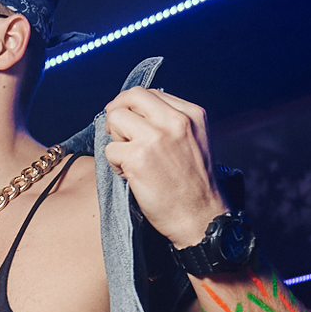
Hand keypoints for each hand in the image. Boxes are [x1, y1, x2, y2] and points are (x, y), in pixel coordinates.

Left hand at [103, 88, 228, 247]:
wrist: (200, 217)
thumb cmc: (194, 184)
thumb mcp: (196, 140)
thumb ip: (172, 121)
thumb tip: (136, 111)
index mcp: (191, 114)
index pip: (149, 93)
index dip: (133, 107)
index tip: (130, 123)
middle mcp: (175, 121)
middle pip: (130, 97)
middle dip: (117, 112)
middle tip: (118, 133)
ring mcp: (156, 138)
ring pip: (115, 119)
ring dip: (115, 139)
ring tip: (129, 158)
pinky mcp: (138, 157)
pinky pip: (110, 149)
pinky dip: (115, 164)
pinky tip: (130, 175)